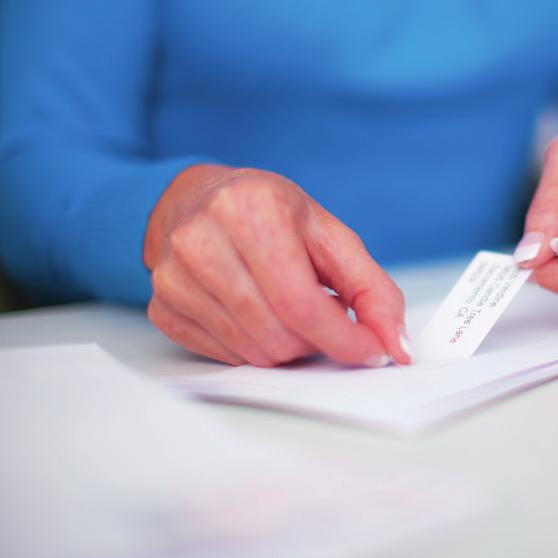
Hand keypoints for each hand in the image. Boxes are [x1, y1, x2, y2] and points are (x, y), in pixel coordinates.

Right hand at [143, 165, 410, 366]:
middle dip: (317, 341)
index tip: (372, 352)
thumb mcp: (329, 235)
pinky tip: (258, 314)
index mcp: (250, 210)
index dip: (345, 339)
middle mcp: (201, 240)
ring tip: (289, 309)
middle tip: (325, 318)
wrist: (198, 200)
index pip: (302, 304)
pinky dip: (255, 347)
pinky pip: (226, 356)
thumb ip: (373, 289)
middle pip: (278, 334)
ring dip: (288, 345)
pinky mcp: (162, 308)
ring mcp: (173, 277)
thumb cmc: (270, 215)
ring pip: (253, 352)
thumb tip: (396, 345)